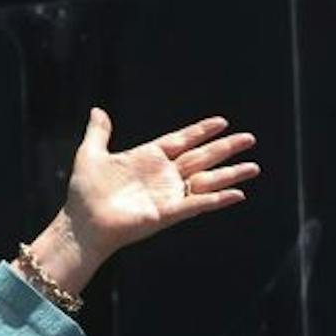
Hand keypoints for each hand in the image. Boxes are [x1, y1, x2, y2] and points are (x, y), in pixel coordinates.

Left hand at [67, 108, 257, 252]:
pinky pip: (198, 204)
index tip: (221, 122)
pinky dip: (217, 199)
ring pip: (206, 180)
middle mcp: (162, 176)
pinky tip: (238, 194)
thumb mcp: (91, 155)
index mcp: (148, 158)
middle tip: (249, 138)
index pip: (181, 140)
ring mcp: (167, 195)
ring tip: (253, 166)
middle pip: (201, 157)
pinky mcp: (168, 213)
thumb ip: (99, 133)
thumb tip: (98, 110)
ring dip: (230, 173)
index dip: (201, 131)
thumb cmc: (84, 194)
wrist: (82, 224)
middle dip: (225, 148)